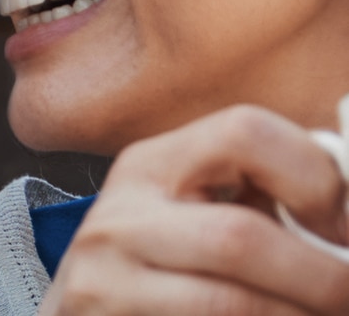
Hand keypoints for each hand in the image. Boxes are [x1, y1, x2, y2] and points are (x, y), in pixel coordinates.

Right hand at [39, 105, 348, 314]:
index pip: (243, 133)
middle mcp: (121, 214)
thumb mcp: (195, 213)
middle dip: (324, 279)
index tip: (343, 225)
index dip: (314, 178)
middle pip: (240, 236)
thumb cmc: (159, 268)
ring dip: (301, 315)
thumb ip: (261, 198)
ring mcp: (105, 277)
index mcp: (153, 164)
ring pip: (232, 303)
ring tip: (325, 315)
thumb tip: (347, 208)